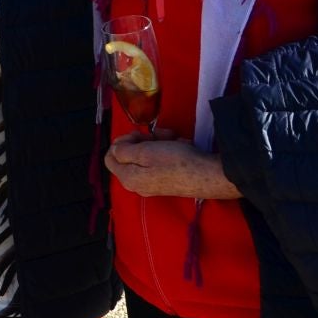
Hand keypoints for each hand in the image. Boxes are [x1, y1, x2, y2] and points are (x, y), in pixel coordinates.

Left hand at [105, 134, 241, 199]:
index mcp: (128, 178)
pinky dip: (168, 150)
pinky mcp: (168, 180)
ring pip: (147, 155)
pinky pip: (161, 161)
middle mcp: (137, 184)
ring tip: (172, 137)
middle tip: (156, 134)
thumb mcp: (145, 152)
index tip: (136, 134)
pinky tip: (180, 145)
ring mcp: (153, 183)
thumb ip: (123, 151)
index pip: (110, 157)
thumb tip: (114, 150)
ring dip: (158, 142)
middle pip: (130, 155)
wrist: (208, 176)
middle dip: (143, 140)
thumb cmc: (175, 162)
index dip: (120, 141)